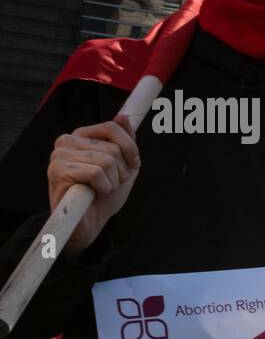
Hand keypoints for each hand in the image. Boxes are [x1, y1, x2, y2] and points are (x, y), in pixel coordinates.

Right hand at [47, 119, 140, 254]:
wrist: (91, 223)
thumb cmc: (105, 194)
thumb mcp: (124, 165)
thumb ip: (125, 141)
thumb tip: (122, 116)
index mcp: (81, 136)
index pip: (112, 127)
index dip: (130, 148)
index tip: (133, 164)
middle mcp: (66, 141)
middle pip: (113, 148)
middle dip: (121, 171)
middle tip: (110, 183)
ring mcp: (59, 155)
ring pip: (107, 161)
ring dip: (113, 181)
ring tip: (102, 189)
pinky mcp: (57, 171)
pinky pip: (96, 173)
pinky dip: (103, 187)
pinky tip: (94, 193)